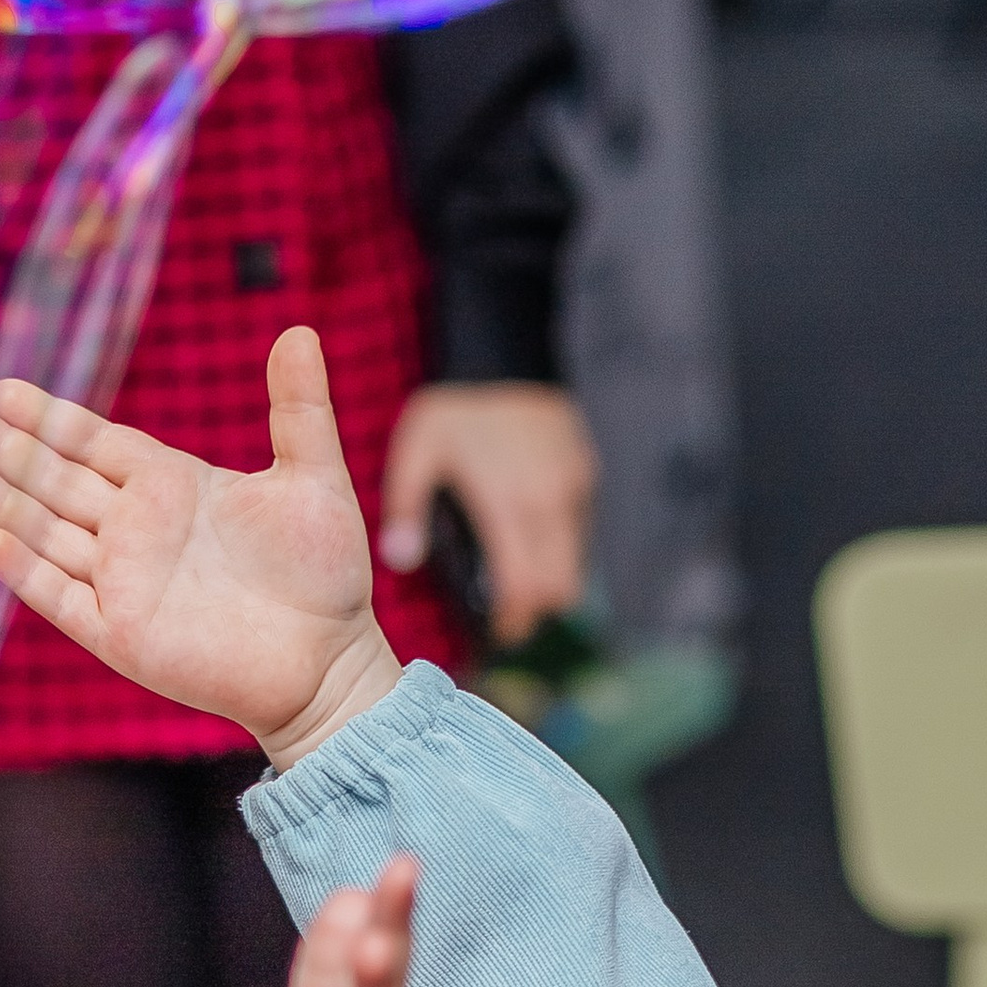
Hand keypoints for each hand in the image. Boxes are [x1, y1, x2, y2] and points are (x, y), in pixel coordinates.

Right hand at [0, 328, 401, 770]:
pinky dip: (26, 572)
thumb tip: (299, 331)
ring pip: (44, 532)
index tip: (1, 390)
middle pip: (53, 479)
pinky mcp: (120, 634)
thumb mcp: (315, 476)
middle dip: (3, 448)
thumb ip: (299, 407)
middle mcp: (135, 530)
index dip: (47, 417)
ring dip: (0, 501)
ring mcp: (122, 582)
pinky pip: (60, 597)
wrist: (327, 662)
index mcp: (170, 485)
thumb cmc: (325, 574)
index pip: (92, 442)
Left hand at [380, 384, 596, 647]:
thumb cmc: (456, 407)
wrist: (505, 352)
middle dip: (534, 612)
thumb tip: (401, 561)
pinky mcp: (585, 475)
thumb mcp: (417, 451)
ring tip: (513, 587)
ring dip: (548, 583)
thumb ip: (406, 508)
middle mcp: (552, 502)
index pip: (526, 588)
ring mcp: (575, 489)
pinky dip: (558, 550)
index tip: (492, 634)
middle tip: (503, 620)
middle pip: (561, 589)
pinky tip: (526, 541)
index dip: (512, 621)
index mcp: (510, 504)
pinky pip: (579, 532)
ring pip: (576, 564)